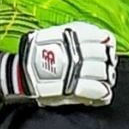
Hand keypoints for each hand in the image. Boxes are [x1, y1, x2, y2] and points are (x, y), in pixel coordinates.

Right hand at [0, 22, 117, 106]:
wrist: (21, 74)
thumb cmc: (36, 54)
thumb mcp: (54, 34)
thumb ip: (75, 34)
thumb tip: (100, 38)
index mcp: (71, 36)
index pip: (100, 37)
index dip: (106, 43)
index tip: (107, 47)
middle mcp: (76, 51)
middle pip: (104, 56)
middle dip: (107, 61)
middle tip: (105, 66)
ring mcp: (77, 71)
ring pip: (104, 73)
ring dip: (106, 78)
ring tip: (104, 81)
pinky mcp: (75, 88)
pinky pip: (99, 91)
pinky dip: (104, 93)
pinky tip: (102, 94)